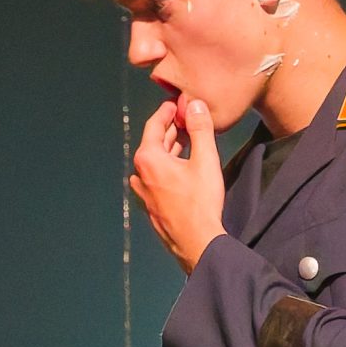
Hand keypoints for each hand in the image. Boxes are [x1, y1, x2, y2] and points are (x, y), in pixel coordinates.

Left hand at [129, 96, 227, 271]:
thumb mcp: (205, 160)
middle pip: (154, 143)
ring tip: (187, 140)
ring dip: (170, 149)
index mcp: (148, 159)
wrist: (196, 243)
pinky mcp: (151, 205)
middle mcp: (140, 174)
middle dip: (170, 130)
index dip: (166, 111)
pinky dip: (168, 167)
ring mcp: (144, 192)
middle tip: (186, 119)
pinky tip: (183, 168)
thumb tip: (195, 104)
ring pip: (156, 162)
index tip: (176, 103)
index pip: (154, 125)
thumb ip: (200, 129)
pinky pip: (157, 178)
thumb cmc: (200, 203)